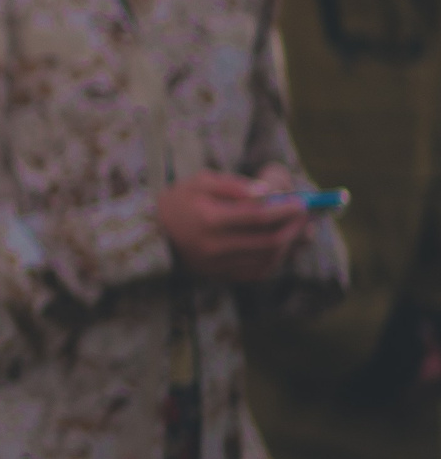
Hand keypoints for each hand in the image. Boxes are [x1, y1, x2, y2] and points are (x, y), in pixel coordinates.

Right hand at [156, 165, 311, 281]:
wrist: (152, 235)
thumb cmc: (180, 202)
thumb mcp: (200, 182)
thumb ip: (234, 184)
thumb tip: (267, 192)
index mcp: (209, 219)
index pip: (258, 216)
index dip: (285, 209)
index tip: (300, 202)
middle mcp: (215, 246)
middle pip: (268, 240)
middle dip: (294, 227)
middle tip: (305, 215)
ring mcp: (218, 265)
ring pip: (268, 259)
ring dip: (291, 244)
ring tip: (301, 229)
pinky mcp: (221, 276)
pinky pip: (259, 272)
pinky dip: (278, 259)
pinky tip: (284, 246)